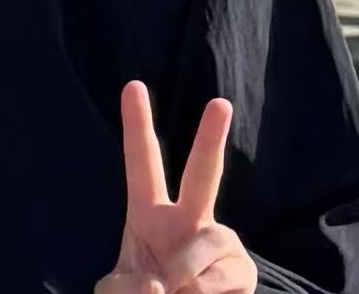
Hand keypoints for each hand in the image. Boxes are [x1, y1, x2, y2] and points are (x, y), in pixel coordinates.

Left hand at [95, 82, 256, 293]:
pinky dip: (205, 291)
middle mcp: (187, 219)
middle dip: (211, 139)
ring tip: (175, 289)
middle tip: (220, 103)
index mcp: (148, 213)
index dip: (137, 124)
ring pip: (208, 241)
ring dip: (186, 271)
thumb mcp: (118, 289)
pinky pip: (226, 275)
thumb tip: (161, 285)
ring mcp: (217, 242)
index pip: (141, 162)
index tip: (132, 85)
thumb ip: (127, 285)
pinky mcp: (241, 269)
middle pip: (203, 172)